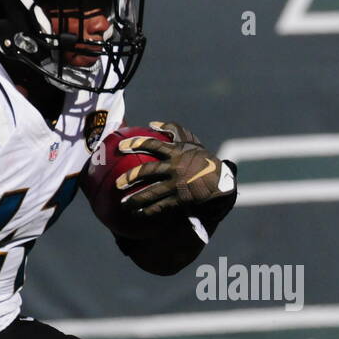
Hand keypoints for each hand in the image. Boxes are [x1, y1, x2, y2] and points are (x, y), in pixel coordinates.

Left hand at [118, 121, 236, 218]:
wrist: (220, 182)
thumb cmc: (203, 160)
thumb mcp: (192, 142)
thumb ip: (173, 131)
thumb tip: (152, 124)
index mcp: (176, 152)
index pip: (153, 144)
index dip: (135, 144)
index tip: (120, 146)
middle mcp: (175, 167)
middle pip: (148, 170)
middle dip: (131, 176)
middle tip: (117, 183)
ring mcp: (177, 184)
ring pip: (152, 192)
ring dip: (136, 199)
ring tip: (123, 204)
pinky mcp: (180, 199)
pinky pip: (161, 206)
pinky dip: (148, 211)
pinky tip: (138, 214)